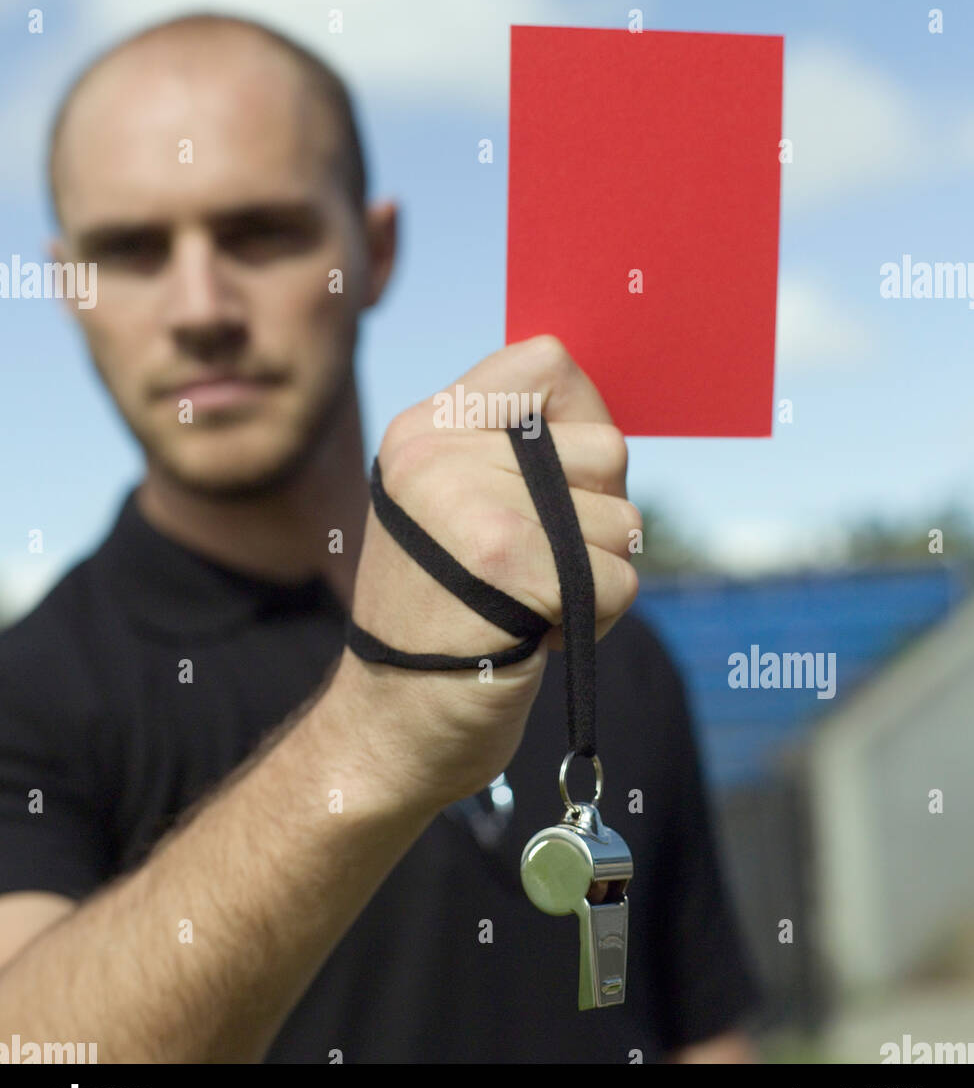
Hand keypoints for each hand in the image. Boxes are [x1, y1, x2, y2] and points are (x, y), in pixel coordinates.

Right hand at [337, 334, 641, 810]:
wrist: (392, 726)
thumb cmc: (445, 614)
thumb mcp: (452, 507)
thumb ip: (512, 450)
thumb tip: (601, 411)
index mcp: (424, 430)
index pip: (546, 361)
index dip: (581, 419)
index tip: (559, 484)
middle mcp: (438, 454)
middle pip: (606, 448)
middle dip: (594, 520)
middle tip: (534, 565)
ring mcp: (470, 505)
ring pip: (623, 519)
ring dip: (595, 577)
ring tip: (528, 601)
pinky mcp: (508, 564)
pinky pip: (619, 579)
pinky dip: (597, 621)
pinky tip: (535, 635)